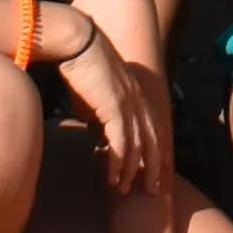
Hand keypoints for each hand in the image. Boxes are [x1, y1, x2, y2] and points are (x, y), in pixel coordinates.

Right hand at [58, 34, 174, 196]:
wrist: (75, 41)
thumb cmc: (80, 65)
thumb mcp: (95, 93)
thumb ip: (101, 111)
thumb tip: (97, 131)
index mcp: (136, 94)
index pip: (153, 127)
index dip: (157, 150)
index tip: (156, 170)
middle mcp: (138, 99)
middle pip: (153, 140)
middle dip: (154, 167)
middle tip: (151, 190)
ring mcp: (128, 102)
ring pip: (137, 146)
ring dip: (130, 171)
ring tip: (123, 189)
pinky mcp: (114, 106)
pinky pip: (120, 142)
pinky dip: (116, 162)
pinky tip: (111, 177)